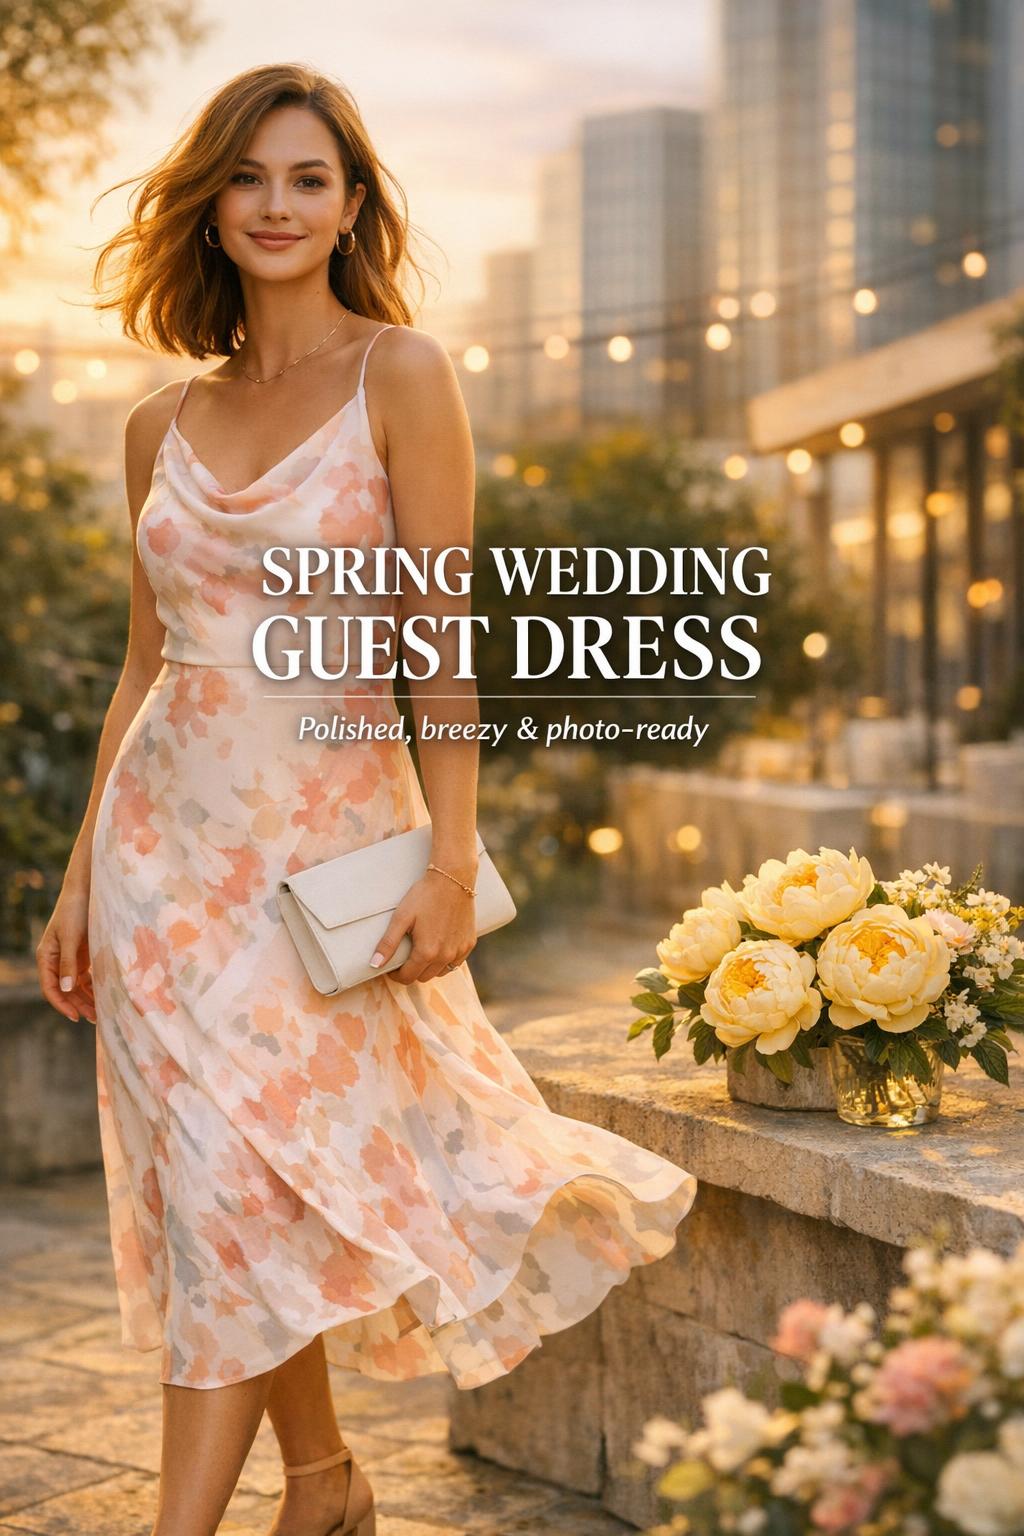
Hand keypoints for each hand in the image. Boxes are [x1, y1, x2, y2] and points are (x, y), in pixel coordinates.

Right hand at [36, 881, 96, 1024]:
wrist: (87, 891)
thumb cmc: (75, 910)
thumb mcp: (71, 937)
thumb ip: (68, 963)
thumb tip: (67, 989)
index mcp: (46, 957)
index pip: (50, 988)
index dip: (61, 1004)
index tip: (76, 1016)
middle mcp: (56, 960)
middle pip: (65, 990)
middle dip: (78, 1005)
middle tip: (96, 1019)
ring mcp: (69, 959)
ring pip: (76, 986)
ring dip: (87, 999)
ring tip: (102, 1012)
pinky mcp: (82, 955)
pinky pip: (86, 977)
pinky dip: (94, 987)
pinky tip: (105, 995)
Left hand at [370, 867, 476, 984]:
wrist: (452, 879)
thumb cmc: (424, 896)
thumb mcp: (401, 917)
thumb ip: (388, 943)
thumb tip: (374, 965)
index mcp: (426, 952)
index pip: (408, 977)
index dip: (397, 975)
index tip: (392, 968)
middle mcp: (445, 956)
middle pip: (424, 977)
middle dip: (412, 971)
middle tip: (406, 957)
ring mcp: (459, 950)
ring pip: (440, 972)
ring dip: (429, 968)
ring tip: (422, 952)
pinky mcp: (469, 943)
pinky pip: (455, 963)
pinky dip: (446, 960)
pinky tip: (439, 947)